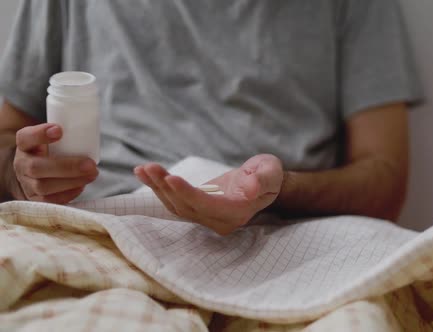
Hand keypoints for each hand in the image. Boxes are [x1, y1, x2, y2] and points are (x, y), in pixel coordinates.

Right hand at [12, 124, 98, 203]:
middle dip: (67, 167)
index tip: (59, 130)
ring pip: (43, 186)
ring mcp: (26, 183)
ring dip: (72, 181)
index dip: (40, 134)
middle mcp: (22, 164)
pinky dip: (68, 193)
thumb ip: (65, 135)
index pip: (26, 137)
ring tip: (92, 174)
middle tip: (90, 164)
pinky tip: (82, 186)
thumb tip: (90, 130)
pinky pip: (50, 200)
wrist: (34, 174)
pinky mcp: (35, 199)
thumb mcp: (51, 140)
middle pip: (36, 167)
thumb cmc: (50, 152)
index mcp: (25, 145)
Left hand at [134, 154, 283, 234]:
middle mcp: (219, 221)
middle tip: (150, 167)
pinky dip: (158, 188)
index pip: (208, 206)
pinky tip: (145, 173)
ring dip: (157, 188)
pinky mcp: (197, 210)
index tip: (171, 178)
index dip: (188, 194)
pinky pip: (174, 202)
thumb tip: (251, 189)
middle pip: (187, 207)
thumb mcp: (270, 172)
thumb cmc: (268, 174)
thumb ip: (262, 180)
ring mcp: (207, 218)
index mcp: (237, 213)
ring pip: (176, 206)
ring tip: (143, 169)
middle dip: (166, 187)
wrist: (263, 181)